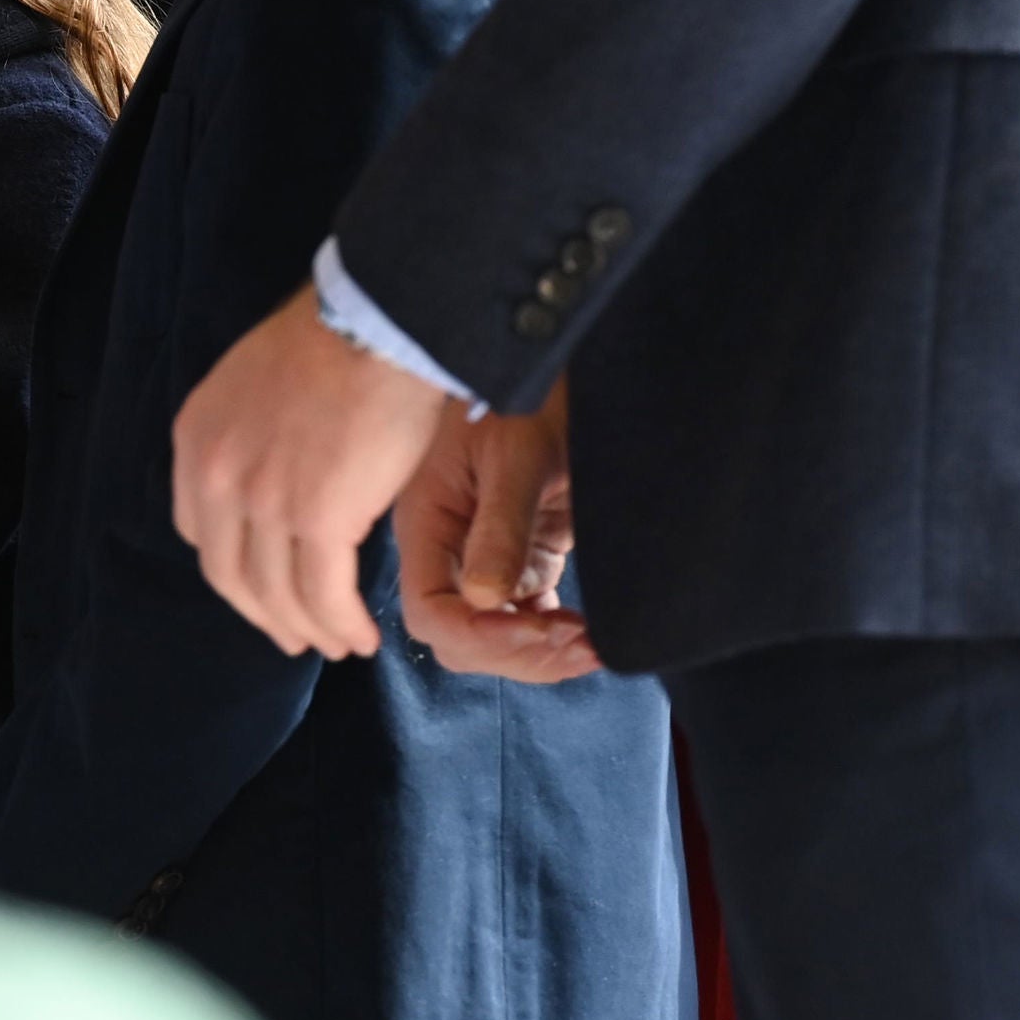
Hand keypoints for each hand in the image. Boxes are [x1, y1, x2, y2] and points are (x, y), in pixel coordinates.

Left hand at [171, 284, 455, 659]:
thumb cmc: (338, 338)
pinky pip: (324, 594)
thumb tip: (284, 474)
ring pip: (278, 594)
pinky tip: (362, 635)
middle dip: (265, 616)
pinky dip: (341, 623)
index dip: (233, 570)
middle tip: (296, 638)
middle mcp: (215, 474)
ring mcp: (262, 500)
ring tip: (340, 645)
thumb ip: (253, 436)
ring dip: (310, 629)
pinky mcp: (317, 519)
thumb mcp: (259, 384)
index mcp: (196, 438)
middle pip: (230, 574)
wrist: (378, 321)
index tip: (261, 590)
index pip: (199, 530)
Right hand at [392, 382, 589, 678]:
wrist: (546, 363)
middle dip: (518, 655)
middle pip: (460, 639)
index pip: (429, 611)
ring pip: (494, 638)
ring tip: (592, 646)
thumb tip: (487, 602)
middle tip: (580, 646)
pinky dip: (552, 637)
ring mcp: (480, 558)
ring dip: (541, 655)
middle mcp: (445, 550)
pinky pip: (523, 618)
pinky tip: (588, 635)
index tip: (538, 630)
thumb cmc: (524, 395)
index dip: (477, 635)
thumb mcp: (515, 454)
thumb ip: (500, 526)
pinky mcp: (516, 558)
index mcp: (427, 525)